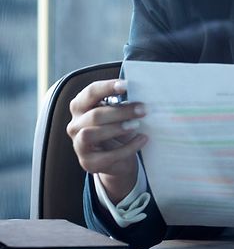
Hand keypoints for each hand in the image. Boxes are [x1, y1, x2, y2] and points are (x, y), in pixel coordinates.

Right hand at [66, 79, 147, 202]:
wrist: (118, 159)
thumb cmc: (118, 129)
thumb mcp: (119, 115)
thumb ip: (123, 104)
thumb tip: (143, 94)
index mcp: (81, 107)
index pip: (90, 93)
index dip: (107, 87)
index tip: (127, 85)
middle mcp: (75, 125)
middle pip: (94, 115)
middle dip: (120, 111)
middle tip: (143, 109)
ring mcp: (79, 145)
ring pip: (90, 134)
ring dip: (116, 128)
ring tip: (136, 125)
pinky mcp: (88, 162)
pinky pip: (106, 156)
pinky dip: (127, 148)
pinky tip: (142, 140)